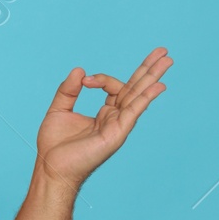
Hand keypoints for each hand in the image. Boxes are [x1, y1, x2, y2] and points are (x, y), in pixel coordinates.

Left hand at [35, 46, 171, 191]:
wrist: (51, 168)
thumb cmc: (54, 145)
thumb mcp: (58, 110)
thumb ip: (68, 90)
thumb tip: (80, 70)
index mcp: (104, 113)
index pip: (114, 87)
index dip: (102, 78)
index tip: (85, 80)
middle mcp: (115, 118)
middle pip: (136, 89)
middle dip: (149, 70)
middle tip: (163, 52)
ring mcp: (118, 126)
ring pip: (138, 96)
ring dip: (152, 77)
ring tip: (167, 59)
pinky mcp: (116, 134)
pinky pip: (133, 112)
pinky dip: (145, 98)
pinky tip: (158, 85)